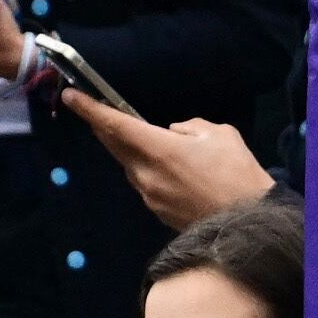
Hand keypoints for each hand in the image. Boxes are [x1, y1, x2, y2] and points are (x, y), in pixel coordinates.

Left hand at [69, 93, 278, 230]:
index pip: (115, 125)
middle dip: (104, 127)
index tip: (71, 95)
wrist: (246, 222)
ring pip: (131, 165)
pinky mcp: (156, 211)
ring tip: (160, 146)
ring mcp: (148, 195)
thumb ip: (190, 127)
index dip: (90, 109)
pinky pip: (145, 183)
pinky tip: (175, 171)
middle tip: (98, 112)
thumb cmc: (237, 173)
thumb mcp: (220, 134)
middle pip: (115, 146)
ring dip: (134, 151)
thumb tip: (172, 133)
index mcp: (159, 149)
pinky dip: (151, 170)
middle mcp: (145, 173)